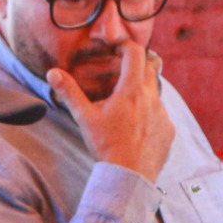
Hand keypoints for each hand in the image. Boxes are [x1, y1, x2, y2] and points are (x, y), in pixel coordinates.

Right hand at [49, 39, 173, 180]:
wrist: (129, 176)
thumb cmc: (106, 146)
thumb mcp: (85, 118)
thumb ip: (69, 93)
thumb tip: (53, 72)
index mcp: (131, 91)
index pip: (136, 54)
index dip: (127, 46)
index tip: (118, 49)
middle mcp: (152, 98)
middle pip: (148, 71)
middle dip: (136, 68)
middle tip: (121, 74)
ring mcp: (163, 115)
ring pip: (155, 94)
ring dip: (143, 94)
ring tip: (126, 107)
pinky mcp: (169, 131)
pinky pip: (161, 116)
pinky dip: (150, 116)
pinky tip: (137, 129)